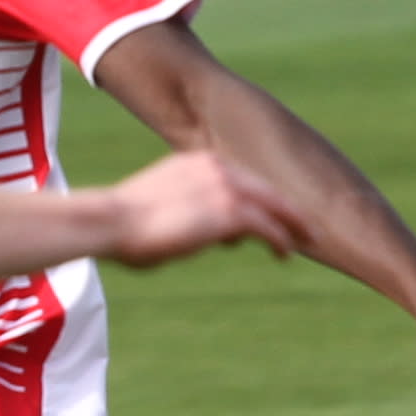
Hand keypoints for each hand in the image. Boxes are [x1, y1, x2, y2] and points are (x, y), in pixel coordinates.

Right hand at [97, 146, 312, 268]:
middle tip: (305, 226)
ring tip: (305, 241)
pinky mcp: (231, 212)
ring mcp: (226, 187)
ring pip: (273, 206)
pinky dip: (280, 239)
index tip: (272, 213)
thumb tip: (199, 233)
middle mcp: (216, 167)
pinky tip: (286, 254)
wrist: (110, 221)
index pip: (241, 178)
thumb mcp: (156, 206)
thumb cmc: (120, 225)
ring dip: (292, 225)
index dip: (261, 198)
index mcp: (195, 161)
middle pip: (265, 188)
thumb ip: (184, 211)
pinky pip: (268, 226)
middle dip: (287, 209)